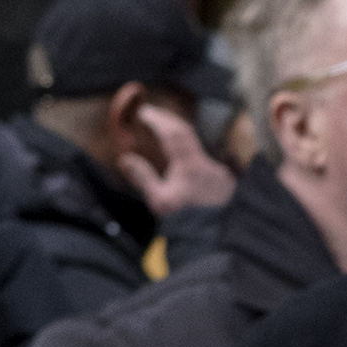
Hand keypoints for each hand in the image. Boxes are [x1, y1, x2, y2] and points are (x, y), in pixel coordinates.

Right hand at [115, 99, 237, 217]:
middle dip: (166, 119)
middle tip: (150, 113)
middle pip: (185, 131)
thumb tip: (126, 158)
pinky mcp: (221, 174)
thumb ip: (142, 177)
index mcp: (189, 166)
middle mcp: (204, 162)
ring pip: (195, 139)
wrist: (210, 234)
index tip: (143, 112)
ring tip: (160, 122)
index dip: (157, 120)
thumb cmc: (182, 219)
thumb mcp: (158, 201)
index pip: (172, 134)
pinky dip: (187, 140)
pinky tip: (177, 139)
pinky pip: (203, 149)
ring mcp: (215, 167)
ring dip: (177, 128)